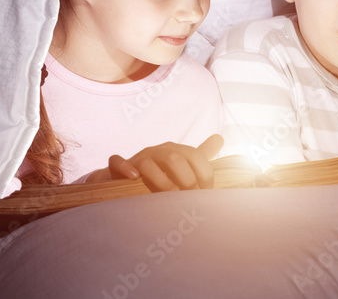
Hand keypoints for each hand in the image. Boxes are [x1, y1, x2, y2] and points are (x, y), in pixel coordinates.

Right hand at [102, 134, 223, 191]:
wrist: (125, 181)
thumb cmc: (159, 174)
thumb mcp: (181, 164)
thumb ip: (201, 154)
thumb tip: (220, 137)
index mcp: (176, 151)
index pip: (195, 155)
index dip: (205, 175)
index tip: (207, 194)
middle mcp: (158, 151)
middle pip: (174, 158)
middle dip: (186, 180)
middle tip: (190, 200)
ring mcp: (138, 158)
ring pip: (148, 162)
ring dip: (161, 182)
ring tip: (170, 198)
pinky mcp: (118, 168)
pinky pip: (117, 162)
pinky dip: (125, 168)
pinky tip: (134, 178)